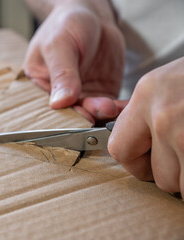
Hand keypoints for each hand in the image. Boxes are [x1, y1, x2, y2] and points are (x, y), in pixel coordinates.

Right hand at [23, 0, 125, 122]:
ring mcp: (82, 95)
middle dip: (87, 115)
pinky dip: (119, 108)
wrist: (92, 15)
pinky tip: (126, 106)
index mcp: (41, 85)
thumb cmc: (67, 24)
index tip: (80, 115)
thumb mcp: (59, 45)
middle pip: (72, 114)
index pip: (49, 108)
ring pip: (92, 113)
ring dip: (104, 113)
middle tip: (102, 109)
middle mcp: (60, 94)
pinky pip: (110, 106)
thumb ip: (62, 74)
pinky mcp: (101, 93)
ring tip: (113, 106)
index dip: (64, 116)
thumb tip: (60, 103)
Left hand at [108, 57, 183, 194]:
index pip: (119, 149)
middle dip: (176, 174)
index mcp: (148, 94)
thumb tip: (117, 128)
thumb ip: (144, 109)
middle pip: (158, 176)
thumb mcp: (170, 82)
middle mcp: (164, 115)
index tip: (151, 163)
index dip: (136, 163)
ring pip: (182, 187)